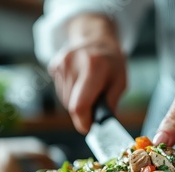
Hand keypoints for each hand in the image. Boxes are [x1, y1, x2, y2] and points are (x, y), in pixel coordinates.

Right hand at [49, 15, 126, 133]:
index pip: (79, 105)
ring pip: (65, 101)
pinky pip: (60, 92)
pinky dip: (70, 94)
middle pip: (72, 106)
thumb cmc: (111, 62)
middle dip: (84, 112)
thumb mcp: (120, 82)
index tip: (89, 129)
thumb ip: (111, 103)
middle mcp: (73, 64)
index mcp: (93, 67)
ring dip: (77, 103)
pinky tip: (79, 82)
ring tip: (89, 89)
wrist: (96, 39)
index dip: (83, 122)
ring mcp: (60, 64)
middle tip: (96, 104)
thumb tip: (103, 125)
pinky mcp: (53, 66)